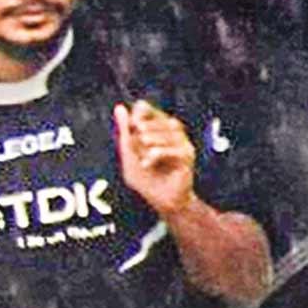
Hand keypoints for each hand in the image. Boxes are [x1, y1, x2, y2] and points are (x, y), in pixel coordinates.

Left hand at [115, 101, 197, 216]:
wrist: (159, 200)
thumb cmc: (145, 177)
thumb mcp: (129, 152)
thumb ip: (125, 130)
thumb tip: (119, 107)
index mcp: (157, 128)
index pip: (147, 109)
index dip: (138, 115)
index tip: (131, 126)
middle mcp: (173, 132)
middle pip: (156, 120)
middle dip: (141, 133)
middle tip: (135, 147)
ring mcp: (182, 143)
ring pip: (166, 132)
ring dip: (148, 145)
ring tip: (142, 158)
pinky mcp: (188, 155)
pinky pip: (173, 148)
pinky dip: (156, 155)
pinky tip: (147, 164)